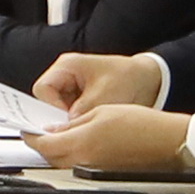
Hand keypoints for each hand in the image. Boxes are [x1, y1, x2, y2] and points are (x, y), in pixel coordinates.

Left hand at [30, 103, 194, 178]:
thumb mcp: (102, 111)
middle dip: (42, 146)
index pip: (44, 145)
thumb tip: (55, 129)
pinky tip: (78, 146)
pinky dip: (73, 158)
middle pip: (51, 158)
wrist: (169, 142)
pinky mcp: (105, 174)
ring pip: (64, 165)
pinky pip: (79, 168)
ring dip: (56, 153)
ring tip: (58, 138)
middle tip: (41, 133)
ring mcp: (95, 171)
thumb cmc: (143, 124)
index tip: (28, 130)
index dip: (32, 138)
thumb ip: (74, 123)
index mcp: (83, 143)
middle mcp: (86, 161)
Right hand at [37, 49, 166, 114]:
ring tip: (88, 124)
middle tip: (75, 126)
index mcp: (67, 66)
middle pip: (47, 100)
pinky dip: (78, 121)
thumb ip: (83, 110)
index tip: (66, 121)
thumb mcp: (107, 94)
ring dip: (71, 119)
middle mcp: (65, 76)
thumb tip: (66, 127)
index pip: (43, 89)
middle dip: (60, 115)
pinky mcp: (80, 99)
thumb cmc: (130, 78)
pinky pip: (70, 114)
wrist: (151, 80)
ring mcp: (72, 88)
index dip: (51, 107)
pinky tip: (91, 124)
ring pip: (57, 110)